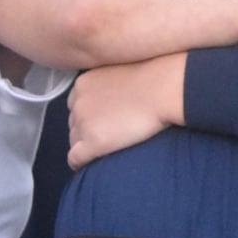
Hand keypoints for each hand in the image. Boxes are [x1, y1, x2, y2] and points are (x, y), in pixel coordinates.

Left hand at [68, 54, 184, 169]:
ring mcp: (84, 122)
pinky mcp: (93, 141)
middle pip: (74, 123)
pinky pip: (75, 158)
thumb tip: (113, 98)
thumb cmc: (153, 80)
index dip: (89, 115)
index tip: (103, 122)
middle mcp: (78, 102)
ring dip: (86, 145)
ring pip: (74, 141)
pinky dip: (80, 163)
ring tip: (107, 148)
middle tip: (110, 134)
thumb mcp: (120, 73)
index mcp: (83, 84)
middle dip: (87, 130)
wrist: (163, 90)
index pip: (76, 105)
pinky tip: (91, 165)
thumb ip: (108, 84)